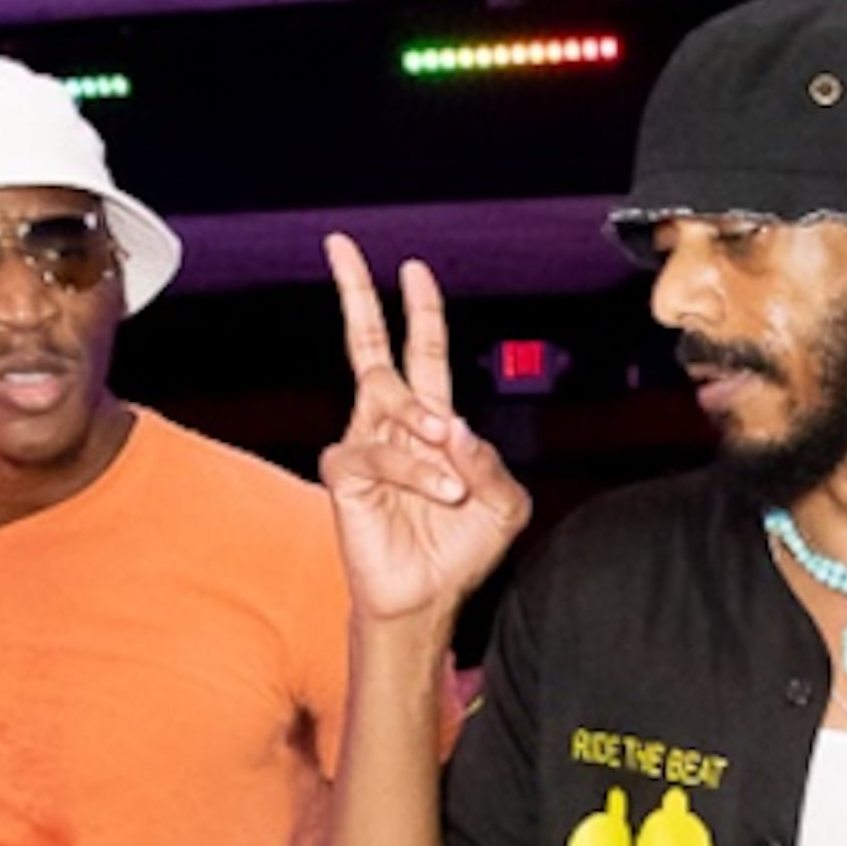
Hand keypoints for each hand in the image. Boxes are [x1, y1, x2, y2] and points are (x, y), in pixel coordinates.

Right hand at [323, 241, 528, 623]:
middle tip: (343, 246)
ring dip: (423, 423)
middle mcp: (391, 421)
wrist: (427, 599)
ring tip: (447, 466)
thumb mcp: (503, 504)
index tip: (414, 268)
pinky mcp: (345, 472)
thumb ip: (491, 461)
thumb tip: (454, 426)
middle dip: (357, 292)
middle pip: (369, 342)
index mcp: (428, 420)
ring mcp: (364, 442)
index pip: (421, 352)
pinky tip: (439, 491)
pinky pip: (377, 450)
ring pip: (386, 395)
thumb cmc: (460, 550)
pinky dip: (414, 468)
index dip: (419, 310)